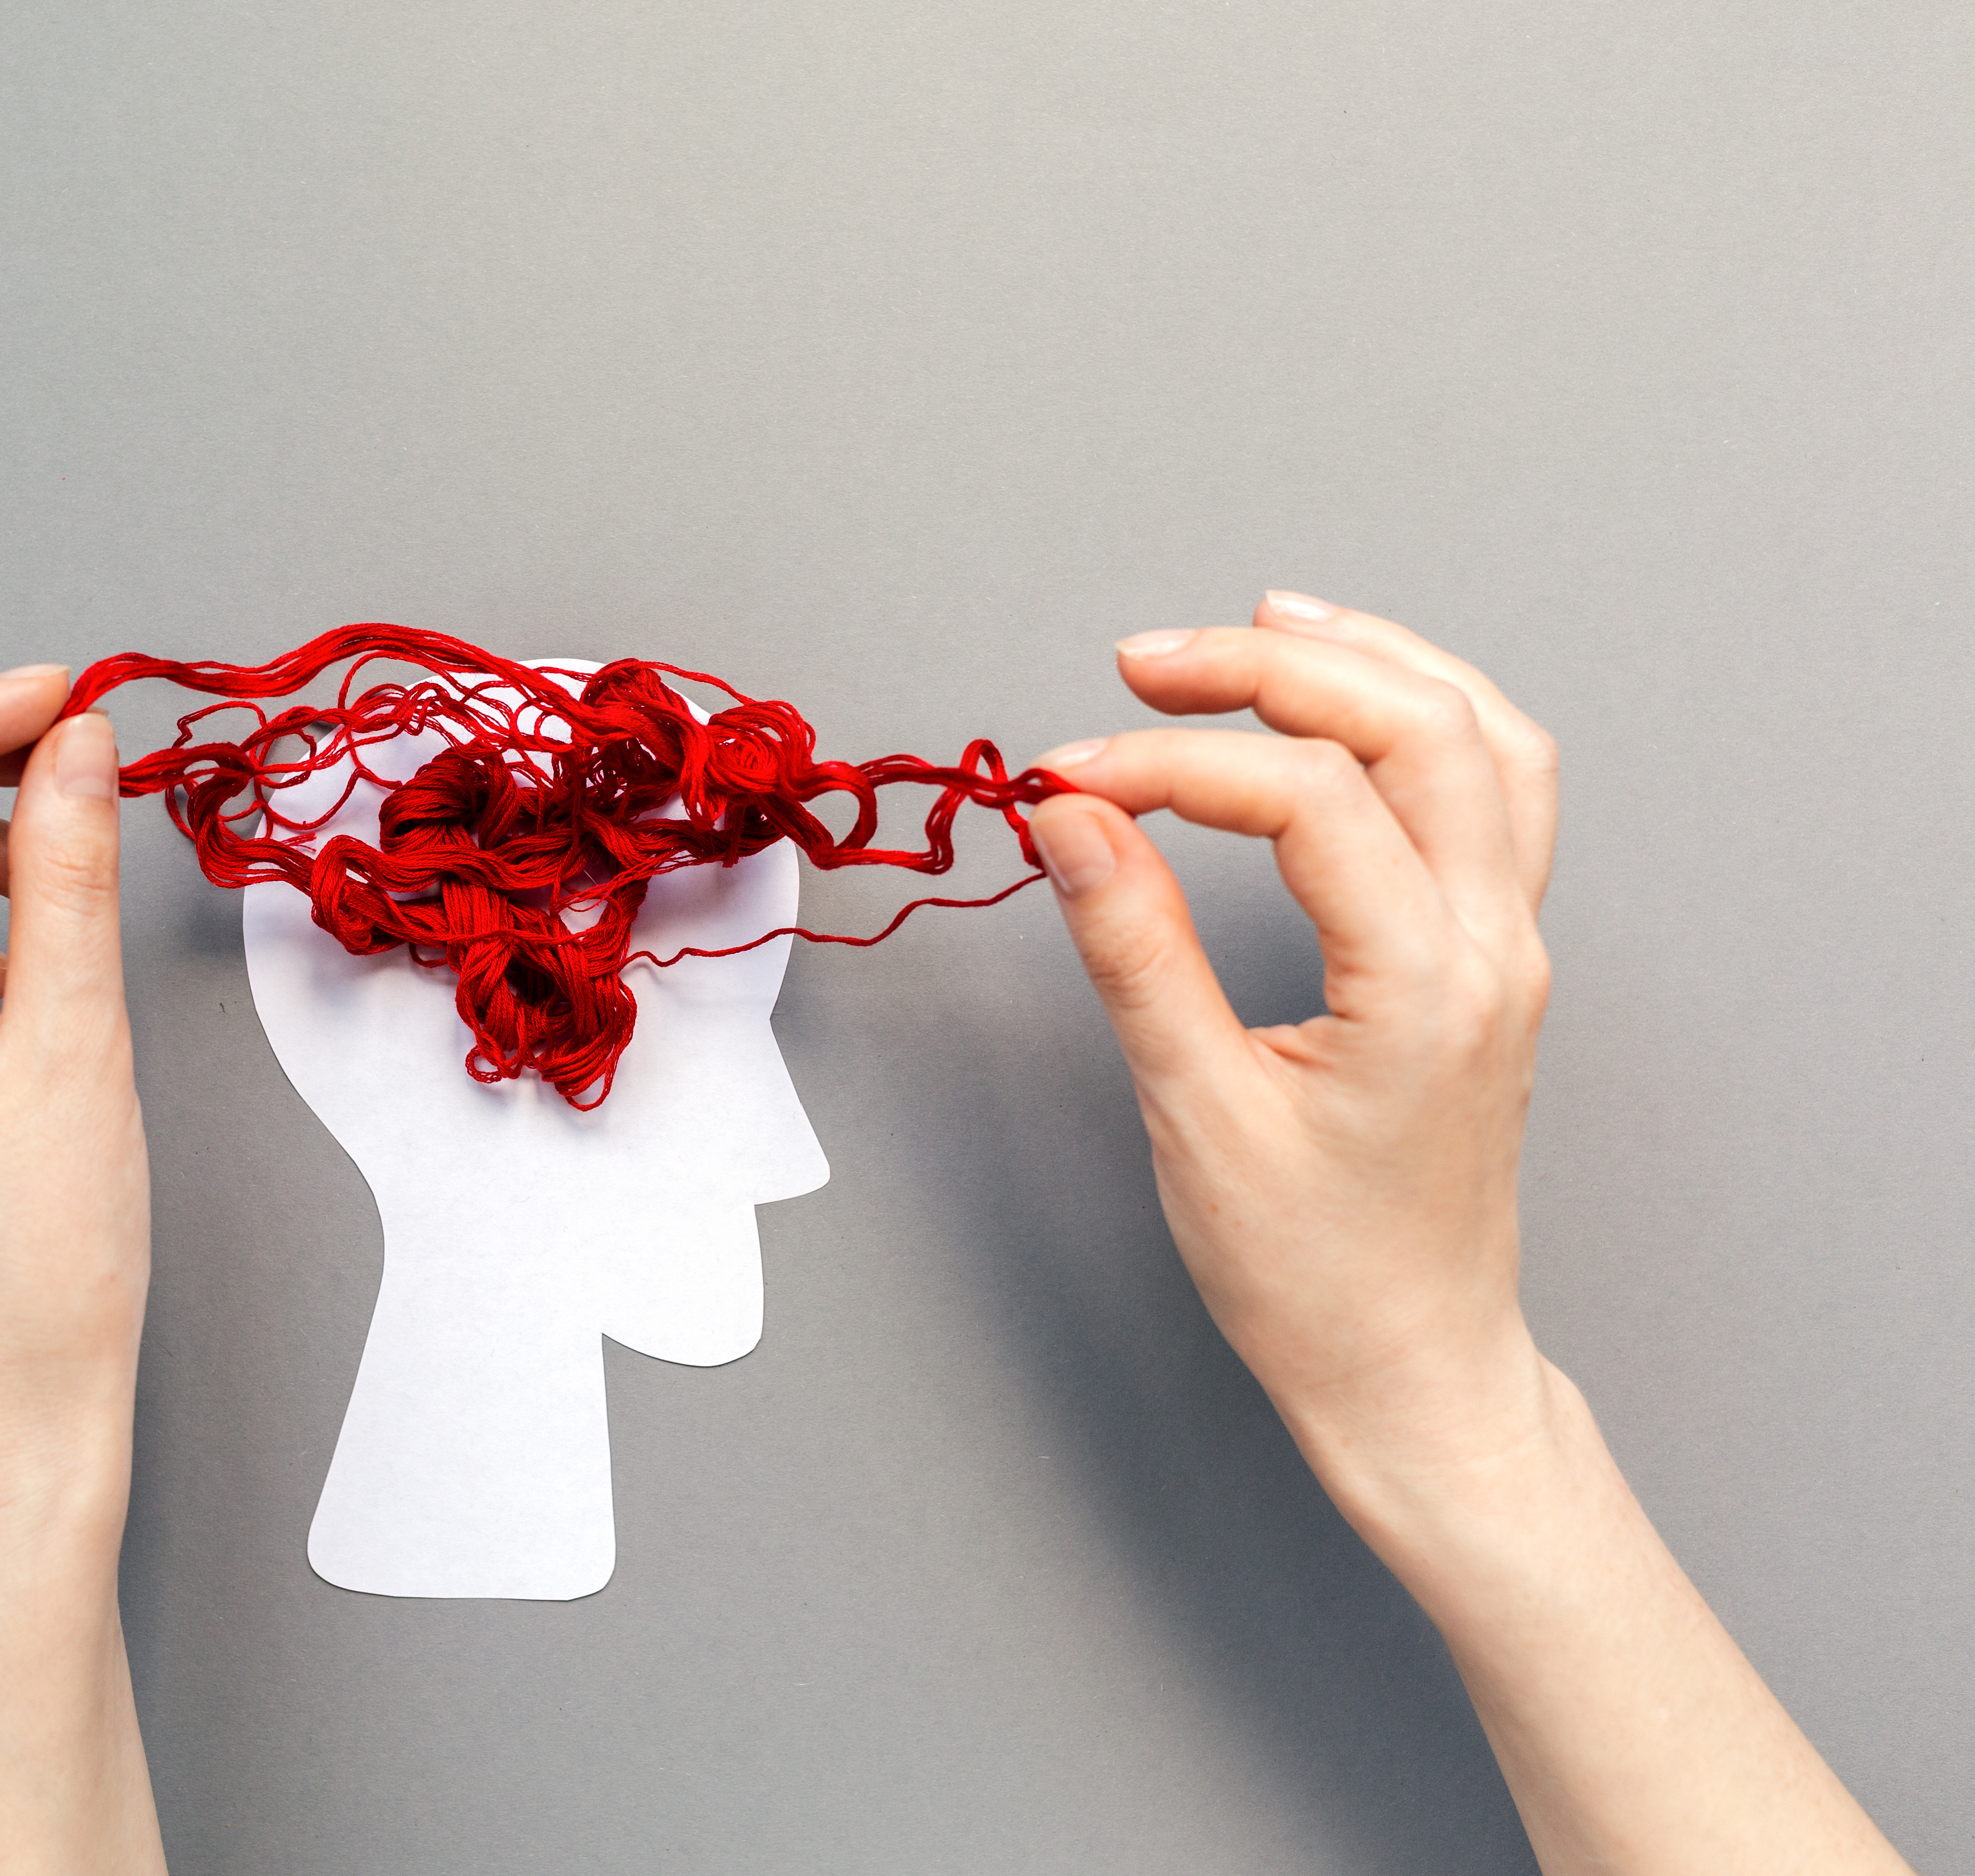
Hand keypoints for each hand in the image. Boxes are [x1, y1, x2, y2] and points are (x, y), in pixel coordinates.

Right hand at [1025, 594, 1906, 1875]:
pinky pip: (1495, 789)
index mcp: (1426, 988)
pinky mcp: (1490, 955)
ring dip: (1371, 662)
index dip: (1175, 763)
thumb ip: (1135, 949)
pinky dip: (1422, 716)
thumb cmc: (1315, 1277)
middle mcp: (1490, 947)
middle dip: (1271, 669)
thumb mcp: (1198, 1114)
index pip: (1306, 798)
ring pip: (1480, 736)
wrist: (1411, 1369)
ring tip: (1258, 628)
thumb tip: (1073, 817)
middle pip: (1415, 725)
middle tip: (1143, 663)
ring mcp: (1506, 946)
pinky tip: (1348, 700)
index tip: (1069, 776)